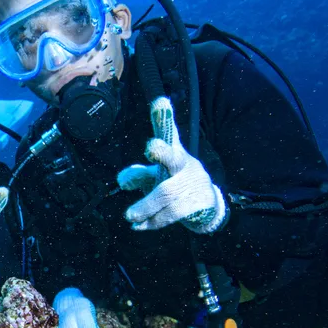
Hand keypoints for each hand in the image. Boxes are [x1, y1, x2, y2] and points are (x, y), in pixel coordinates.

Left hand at [117, 97, 226, 232]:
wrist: (206, 205)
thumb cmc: (176, 184)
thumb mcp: (157, 176)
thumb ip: (138, 175)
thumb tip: (121, 181)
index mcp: (174, 154)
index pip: (169, 133)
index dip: (164, 118)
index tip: (159, 101)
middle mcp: (183, 166)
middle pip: (174, 157)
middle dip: (163, 151)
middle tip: (151, 145)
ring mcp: (192, 184)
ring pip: (167, 193)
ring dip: (146, 205)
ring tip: (130, 216)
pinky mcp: (197, 203)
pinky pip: (172, 213)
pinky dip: (153, 221)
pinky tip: (140, 226)